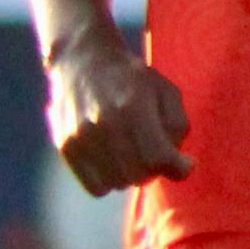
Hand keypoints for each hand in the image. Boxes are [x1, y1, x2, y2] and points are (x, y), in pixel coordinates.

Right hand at [45, 22, 191, 191]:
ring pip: (118, 184)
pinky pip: (96, 187)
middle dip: (154, 169)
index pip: (158, 157)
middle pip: (139, 175)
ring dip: (131, 175)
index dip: (178, 167)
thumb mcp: (166, 91)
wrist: (82, 60)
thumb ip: (177, 126)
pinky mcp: (66, 146)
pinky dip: (109, 181)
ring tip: (131, 154)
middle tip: (153, 154)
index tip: (183, 164)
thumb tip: (181, 168)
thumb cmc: (132, 78)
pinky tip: (112, 161)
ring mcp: (81, 136)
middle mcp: (104, 123)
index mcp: (133, 105)